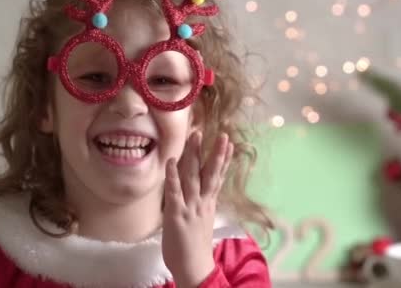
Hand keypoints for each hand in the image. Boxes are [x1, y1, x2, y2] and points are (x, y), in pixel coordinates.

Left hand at [162, 131, 233, 287]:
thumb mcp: (202, 220)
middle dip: (213, 151)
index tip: (229, 142)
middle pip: (209, 173)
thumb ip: (201, 204)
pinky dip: (172, 176)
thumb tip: (200, 191)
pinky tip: (171, 161)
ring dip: (194, 155)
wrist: (194, 268)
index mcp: (209, 203)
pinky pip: (174, 192)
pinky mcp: (176, 214)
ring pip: (193, 177)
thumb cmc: (195, 246)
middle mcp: (202, 202)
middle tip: (217, 132)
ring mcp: (190, 207)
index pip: (217, 176)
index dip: (224, 159)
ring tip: (196, 136)